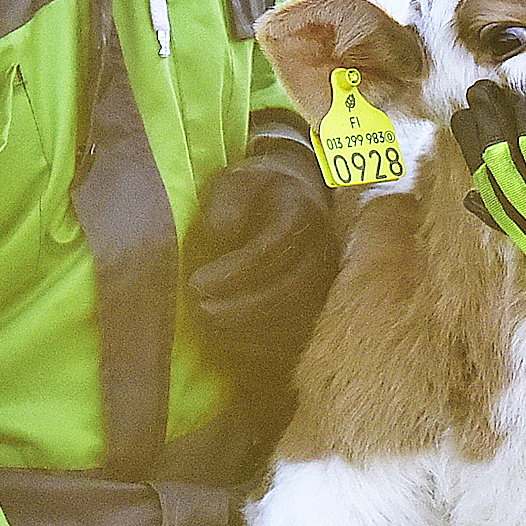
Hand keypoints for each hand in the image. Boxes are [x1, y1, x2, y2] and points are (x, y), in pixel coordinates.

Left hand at [187, 140, 340, 379]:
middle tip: (200, 310)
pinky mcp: (324, 304)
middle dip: (239, 307)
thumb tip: (222, 232)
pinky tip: (231, 341)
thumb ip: (228, 201)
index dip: (231, 272)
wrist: (301, 197)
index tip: (196, 281)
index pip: (270, 250)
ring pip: (297, 319)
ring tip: (209, 326)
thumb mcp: (237, 179)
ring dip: (249, 331)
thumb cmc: (259, 191)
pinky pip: (300, 336)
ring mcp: (330, 280)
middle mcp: (325, 249)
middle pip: (288, 290)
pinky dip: (264, 346)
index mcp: (302, 213)